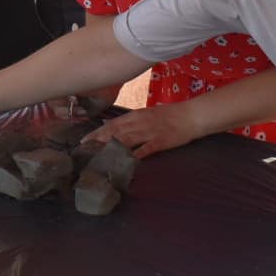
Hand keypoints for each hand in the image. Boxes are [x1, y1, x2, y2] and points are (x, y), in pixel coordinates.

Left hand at [83, 104, 197, 158]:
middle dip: (99, 141)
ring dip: (111, 147)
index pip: (112, 124)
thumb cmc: (169, 115)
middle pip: (115, 132)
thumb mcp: (147, 114)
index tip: (84, 141)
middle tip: (86, 151)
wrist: (191, 115)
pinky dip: (136, 154)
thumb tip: (112, 126)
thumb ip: (130, 121)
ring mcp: (150, 132)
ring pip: (127, 139)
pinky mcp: (160, 141)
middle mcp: (140, 122)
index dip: (97, 133)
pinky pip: (146, 148)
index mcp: (136, 116)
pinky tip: (127, 161)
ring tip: (99, 156)